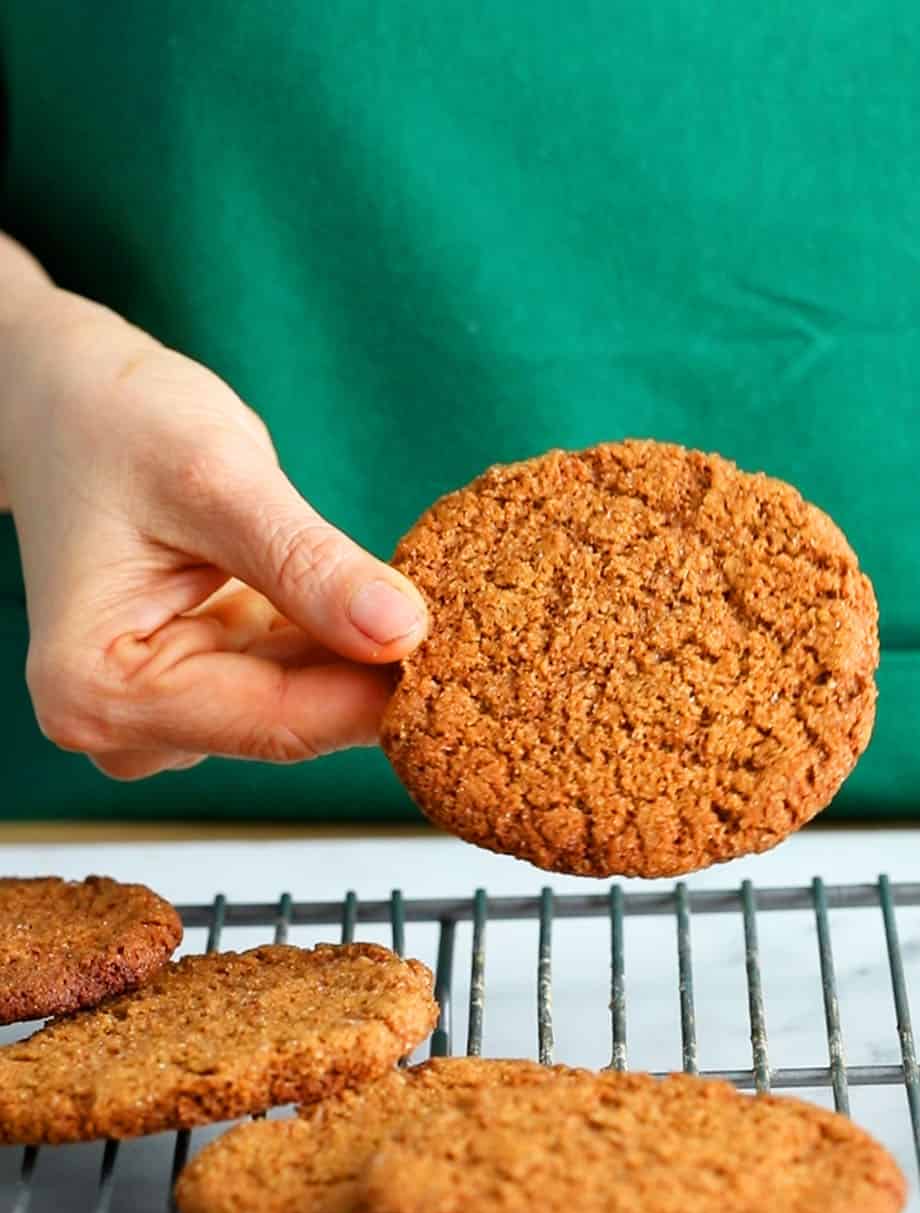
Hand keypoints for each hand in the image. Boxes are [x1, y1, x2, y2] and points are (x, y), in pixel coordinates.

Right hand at [0, 290, 427, 779]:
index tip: (471, 659)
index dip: (380, 694)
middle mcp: (124, 726)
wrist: (70, 403)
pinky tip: (379, 601)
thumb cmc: (115, 424)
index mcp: (100, 690)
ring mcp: (165, 716)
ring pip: (305, 708)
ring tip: (424, 598)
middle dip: (375, 675)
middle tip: (473, 626)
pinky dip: (341, 643)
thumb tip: (401, 632)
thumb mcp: (217, 479)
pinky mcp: (203, 690)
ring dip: (362, 658)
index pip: (277, 723)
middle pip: (294, 725)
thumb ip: (307, 563)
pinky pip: (297, 683)